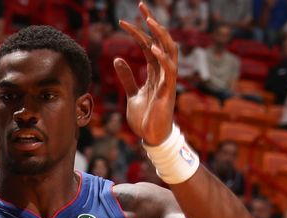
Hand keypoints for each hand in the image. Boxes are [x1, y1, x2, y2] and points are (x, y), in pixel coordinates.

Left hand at [115, 3, 177, 145]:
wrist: (151, 137)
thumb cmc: (145, 117)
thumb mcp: (133, 93)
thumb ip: (127, 77)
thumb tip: (118, 58)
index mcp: (154, 71)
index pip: (148, 45)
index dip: (138, 31)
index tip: (125, 20)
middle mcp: (163, 72)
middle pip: (161, 41)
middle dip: (152, 23)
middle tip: (142, 7)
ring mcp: (167, 80)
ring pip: (169, 50)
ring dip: (160, 35)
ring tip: (150, 21)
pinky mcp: (168, 91)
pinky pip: (167, 70)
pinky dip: (161, 57)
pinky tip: (151, 47)